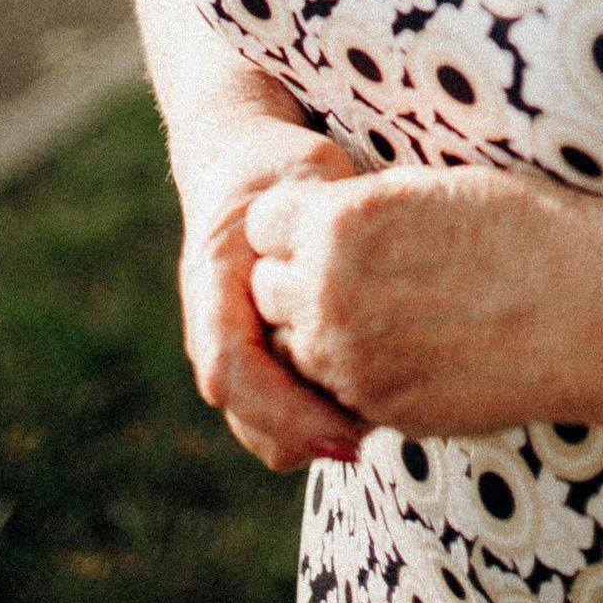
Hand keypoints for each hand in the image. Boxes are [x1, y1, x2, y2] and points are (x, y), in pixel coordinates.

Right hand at [177, 116, 368, 472]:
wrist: (240, 169)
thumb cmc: (278, 167)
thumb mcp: (303, 174)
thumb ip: (323, 212)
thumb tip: (354, 252)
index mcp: (213, 284)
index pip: (230, 368)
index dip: (284, 409)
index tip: (347, 428)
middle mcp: (215, 332)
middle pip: (250, 417)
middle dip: (314, 435)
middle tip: (389, 420)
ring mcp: (234, 353)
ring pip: (266, 431)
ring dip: (321, 434)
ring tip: (388, 410)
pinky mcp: (261, 363)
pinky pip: (285, 418)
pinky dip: (324, 422)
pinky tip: (377, 398)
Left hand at [244, 162, 594, 437]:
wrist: (595, 305)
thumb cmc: (528, 225)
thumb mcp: (429, 188)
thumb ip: (359, 212)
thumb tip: (321, 220)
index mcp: (343, 221)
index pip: (265, 221)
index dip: (296, 220)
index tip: (329, 220)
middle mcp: (331, 292)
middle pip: (266, 288)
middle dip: (298, 278)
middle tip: (356, 270)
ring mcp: (352, 360)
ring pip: (294, 347)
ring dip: (320, 331)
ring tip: (383, 311)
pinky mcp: (381, 409)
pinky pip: (334, 392)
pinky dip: (354, 374)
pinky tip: (406, 348)